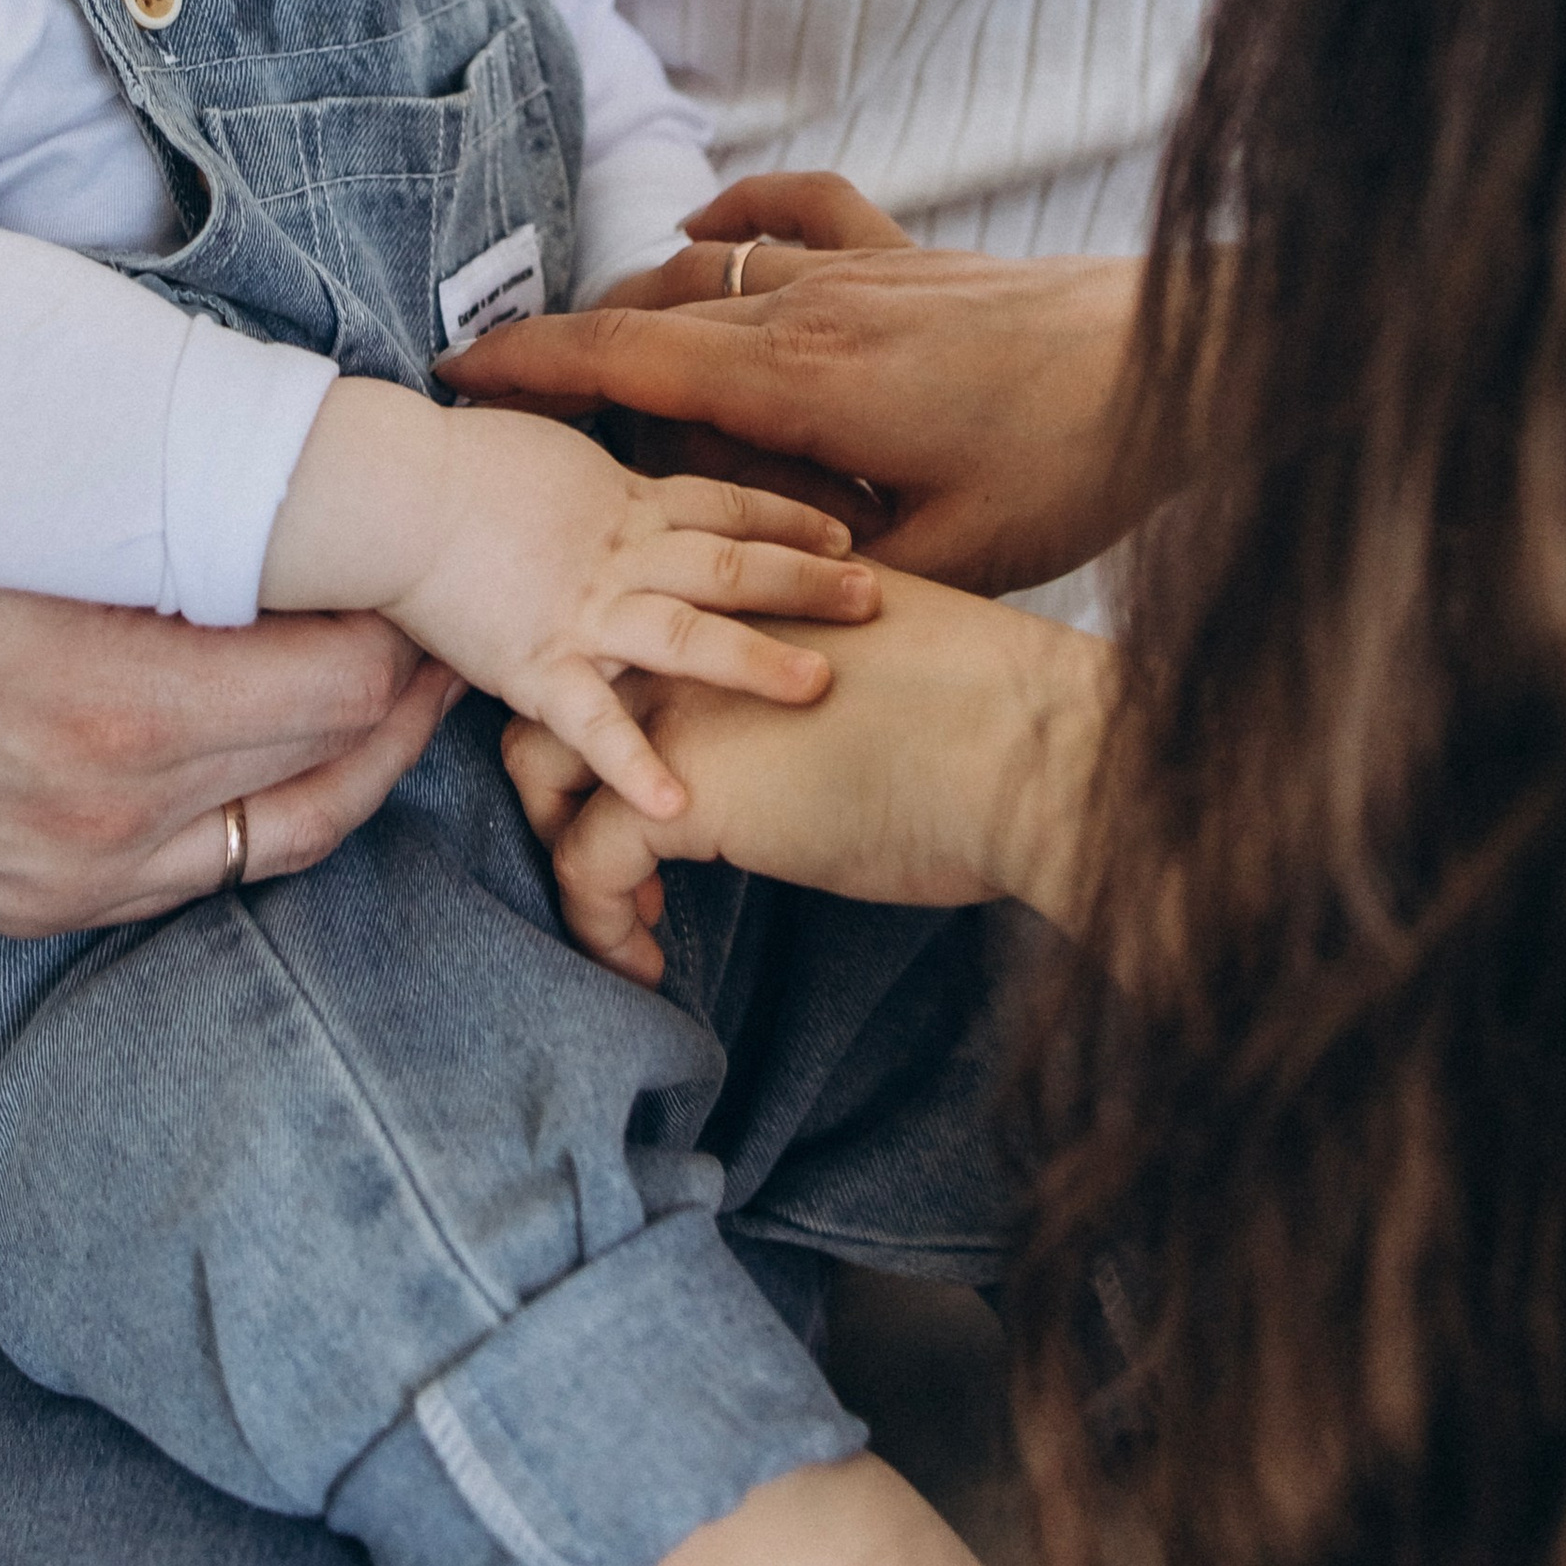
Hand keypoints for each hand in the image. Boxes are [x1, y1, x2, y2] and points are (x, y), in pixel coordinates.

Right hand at [0, 407, 455, 933]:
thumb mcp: (22, 501)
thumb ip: (171, 522)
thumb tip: (311, 496)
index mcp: (109, 710)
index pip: (347, 680)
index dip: (403, 614)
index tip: (421, 555)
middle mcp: (100, 818)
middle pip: (334, 754)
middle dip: (397, 677)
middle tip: (432, 601)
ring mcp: (65, 877)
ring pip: (287, 826)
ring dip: (351, 748)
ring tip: (389, 667)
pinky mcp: (29, 905)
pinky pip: (204, 868)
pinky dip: (264, 799)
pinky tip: (284, 732)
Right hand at [261, 381, 879, 821]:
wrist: (383, 490)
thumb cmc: (451, 461)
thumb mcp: (547, 449)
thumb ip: (601, 484)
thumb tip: (634, 495)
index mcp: (625, 499)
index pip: (730, 502)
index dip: (794, 518)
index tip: (850, 534)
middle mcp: (619, 551)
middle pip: (733, 561)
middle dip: (809, 582)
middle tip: (877, 599)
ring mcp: (580, 609)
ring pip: (687, 631)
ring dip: (755, 660)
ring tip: (820, 685)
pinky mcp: (534, 663)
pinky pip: (594, 722)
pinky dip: (634, 766)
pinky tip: (679, 808)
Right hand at [447, 177, 1156, 596]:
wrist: (1180, 360)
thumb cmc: (1072, 467)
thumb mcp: (948, 559)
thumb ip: (832, 576)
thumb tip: (749, 606)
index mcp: (798, 381)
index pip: (626, 362)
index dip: (530, 368)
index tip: (455, 377)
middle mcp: (809, 305)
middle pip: (648, 312)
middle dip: (565, 351)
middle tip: (502, 398)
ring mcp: (857, 267)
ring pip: (707, 265)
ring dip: (642, 302)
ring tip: (593, 354)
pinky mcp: (905, 252)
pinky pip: (794, 207)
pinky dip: (737, 211)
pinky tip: (709, 226)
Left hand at [501, 570, 1111, 983]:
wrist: (1025, 746)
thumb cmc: (997, 716)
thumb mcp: (890, 664)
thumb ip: (829, 675)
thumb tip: (836, 719)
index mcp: (741, 601)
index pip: (631, 635)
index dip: (626, 710)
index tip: (668, 779)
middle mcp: (689, 639)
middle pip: (563, 689)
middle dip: (566, 773)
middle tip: (623, 849)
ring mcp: (671, 711)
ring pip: (541, 769)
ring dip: (562, 847)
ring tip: (623, 916)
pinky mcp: (674, 795)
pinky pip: (583, 866)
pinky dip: (600, 926)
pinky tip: (645, 964)